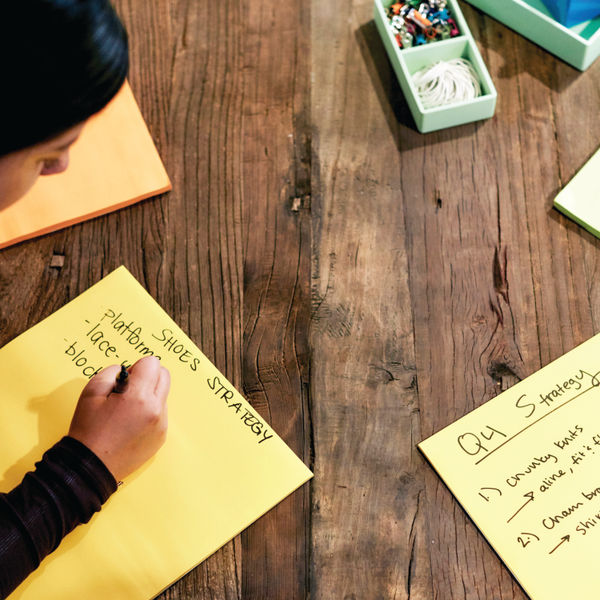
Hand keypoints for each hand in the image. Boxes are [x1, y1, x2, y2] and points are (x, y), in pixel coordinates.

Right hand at [68, 356, 169, 480]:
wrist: (91, 467)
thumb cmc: (88, 430)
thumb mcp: (91, 392)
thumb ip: (112, 372)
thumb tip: (128, 370)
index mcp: (139, 397)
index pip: (153, 363)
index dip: (137, 367)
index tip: (125, 379)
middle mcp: (156, 410)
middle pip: (164, 375)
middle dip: (148, 377)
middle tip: (127, 390)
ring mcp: (161, 425)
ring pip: (163, 395)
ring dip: (149, 395)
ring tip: (127, 411)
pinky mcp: (161, 437)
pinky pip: (161, 414)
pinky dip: (150, 412)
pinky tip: (131, 424)